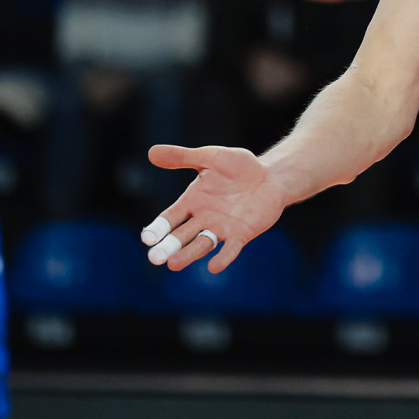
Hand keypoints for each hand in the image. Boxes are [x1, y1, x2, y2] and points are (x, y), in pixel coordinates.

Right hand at [140, 144, 292, 272]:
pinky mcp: (241, 234)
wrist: (271, 176)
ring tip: (174, 264)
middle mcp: (203, 219)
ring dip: (188, 255)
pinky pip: (230, 248)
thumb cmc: (239, 166)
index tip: (147, 238)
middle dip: (168, 247)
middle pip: (181, 236)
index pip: (170, 219)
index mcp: (192, 201)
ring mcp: (221, 228)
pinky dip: (223, 257)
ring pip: (201, 244)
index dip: (158, 228)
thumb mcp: (210, 157)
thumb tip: (151, 152)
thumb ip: (183, 157)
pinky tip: (214, 266)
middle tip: (154, 259)